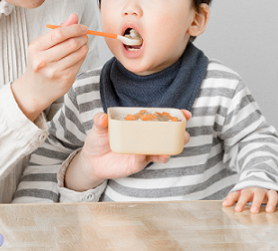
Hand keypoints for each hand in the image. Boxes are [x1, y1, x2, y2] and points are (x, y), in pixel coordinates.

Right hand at [11, 13, 88, 120]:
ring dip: (85, 46)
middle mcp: (43, 60)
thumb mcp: (43, 45)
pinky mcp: (65, 79)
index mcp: (35, 48)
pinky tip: (79, 54)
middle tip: (85, 35)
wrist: (34, 89)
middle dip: (82, 37)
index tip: (83, 27)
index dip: (74, 28)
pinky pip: (79, 63)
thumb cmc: (40, 62)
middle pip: (71, 43)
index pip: (59, 33)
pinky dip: (82, 56)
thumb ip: (59, 30)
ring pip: (78, 53)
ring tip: (83, 44)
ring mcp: (54, 72)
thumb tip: (74, 16)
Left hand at [65, 110, 191, 190]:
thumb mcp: (98, 127)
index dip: (174, 115)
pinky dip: (143, 157)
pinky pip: (142, 161)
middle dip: (178, 136)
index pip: (159, 118)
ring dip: (166, 151)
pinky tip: (141, 154)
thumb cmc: (99, 139)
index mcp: (140, 124)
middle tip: (185, 134)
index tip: (186, 114)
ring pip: (160, 152)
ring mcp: (142, 151)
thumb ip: (100, 120)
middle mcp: (144, 138)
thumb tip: (103, 117)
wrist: (92, 160)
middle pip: (166, 136)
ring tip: (168, 151)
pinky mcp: (135, 163)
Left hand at [222, 188, 277, 212]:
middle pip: (258, 194)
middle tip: (253, 211)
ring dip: (271, 202)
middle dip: (256, 202)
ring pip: (272, 194)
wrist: (261, 179)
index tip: (237, 210)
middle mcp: (261, 190)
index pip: (244, 195)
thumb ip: (232, 197)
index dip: (241, 202)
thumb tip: (224, 204)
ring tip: (269, 211)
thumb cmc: (249, 190)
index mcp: (250, 190)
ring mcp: (271, 191)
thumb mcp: (240, 192)